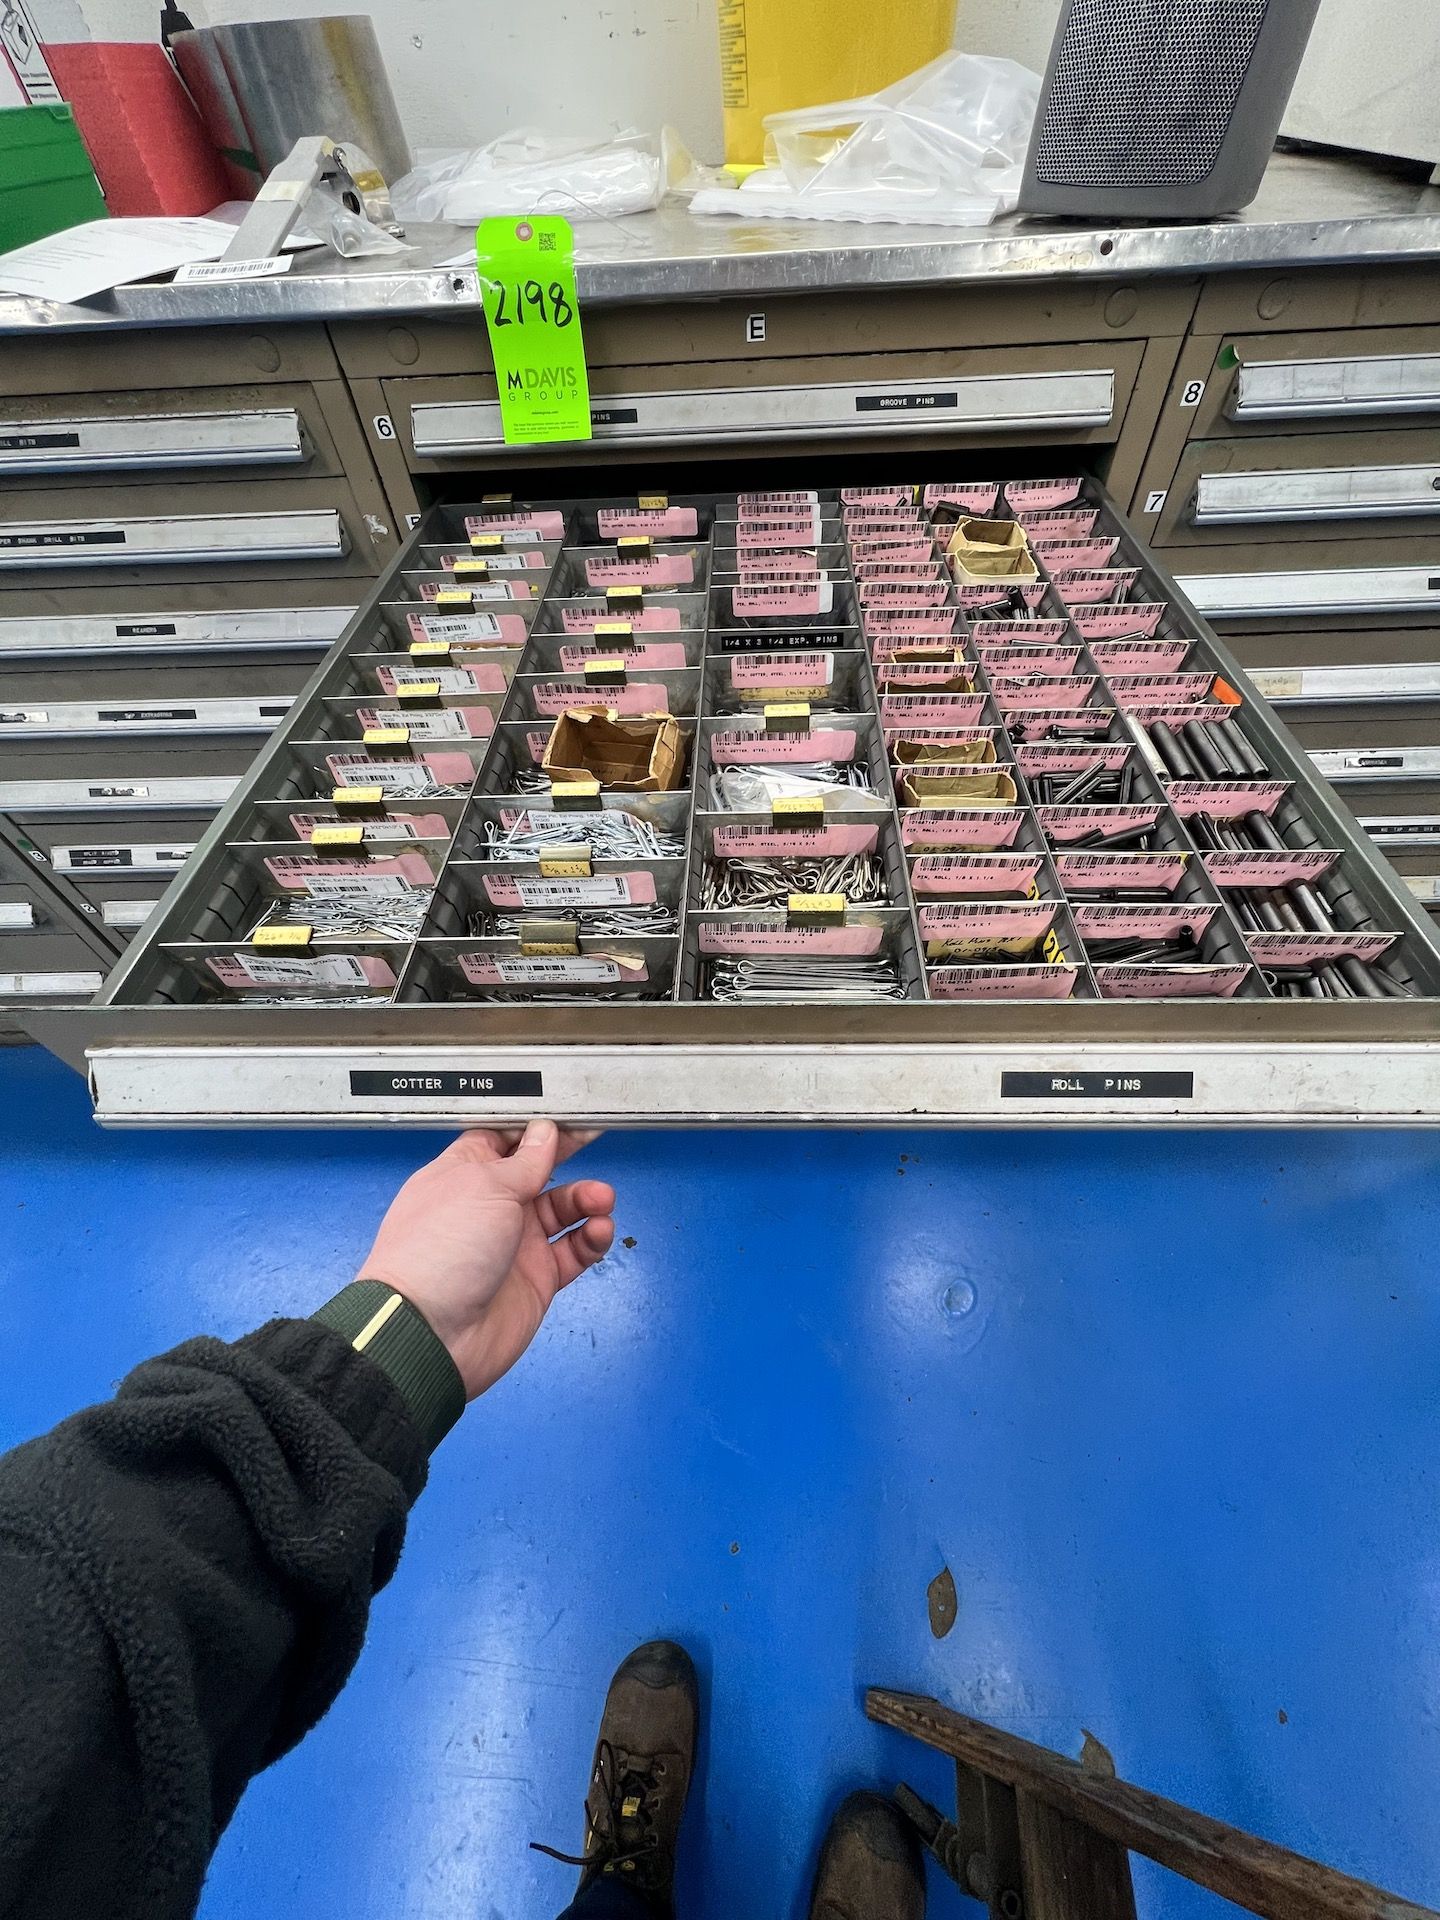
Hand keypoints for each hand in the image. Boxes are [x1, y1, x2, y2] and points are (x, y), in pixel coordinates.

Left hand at [358, 1121, 615, 1398]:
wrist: (433, 1334)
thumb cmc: (441, 1249)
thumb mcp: (486, 1187)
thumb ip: (525, 1161)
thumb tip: (544, 1131)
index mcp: (465, 1174)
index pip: (504, 1138)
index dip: (534, 1124)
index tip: (567, 1110)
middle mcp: (490, 1206)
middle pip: (538, 1170)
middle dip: (568, 1154)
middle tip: (596, 1136)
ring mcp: (515, 1243)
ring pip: (563, 1210)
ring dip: (586, 1199)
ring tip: (601, 1199)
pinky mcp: (537, 1278)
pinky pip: (574, 1251)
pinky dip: (591, 1239)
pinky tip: (598, 1230)